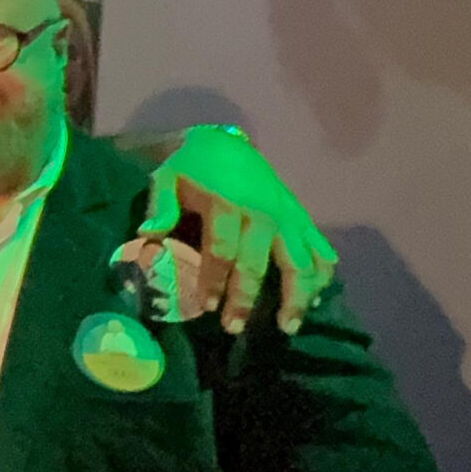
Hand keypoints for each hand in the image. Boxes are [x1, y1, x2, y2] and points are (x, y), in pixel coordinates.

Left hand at [139, 126, 338, 334]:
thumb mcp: (165, 178)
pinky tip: (317, 300)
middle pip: (259, 263)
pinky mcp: (302, 218)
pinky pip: (320, 249)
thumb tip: (147, 235)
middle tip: (234, 329)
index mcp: (227, 204)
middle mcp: (263, 213)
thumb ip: (159, 206)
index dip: (214, 281)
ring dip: (297, 296)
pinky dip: (323, 274)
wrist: (224, 143)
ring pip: (301, 262)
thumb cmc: (189, 167)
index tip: (205, 308)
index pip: (222, 251)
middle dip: (246, 298)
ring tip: (288, 327)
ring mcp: (287, 217)